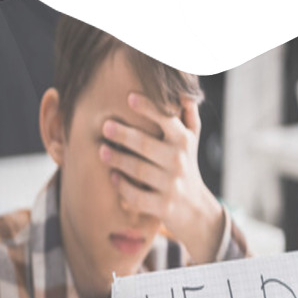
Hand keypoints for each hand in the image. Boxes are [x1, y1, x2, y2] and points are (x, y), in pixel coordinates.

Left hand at [99, 91, 224, 261]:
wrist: (195, 208)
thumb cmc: (187, 166)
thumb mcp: (192, 141)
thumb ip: (188, 116)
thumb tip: (183, 90)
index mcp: (184, 141)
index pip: (166, 119)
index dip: (149, 108)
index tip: (129, 97)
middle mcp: (179, 162)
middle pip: (147, 145)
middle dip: (125, 135)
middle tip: (105, 126)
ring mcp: (171, 185)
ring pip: (140, 171)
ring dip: (119, 160)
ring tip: (102, 151)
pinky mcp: (162, 206)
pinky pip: (138, 196)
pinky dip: (124, 187)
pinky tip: (113, 177)